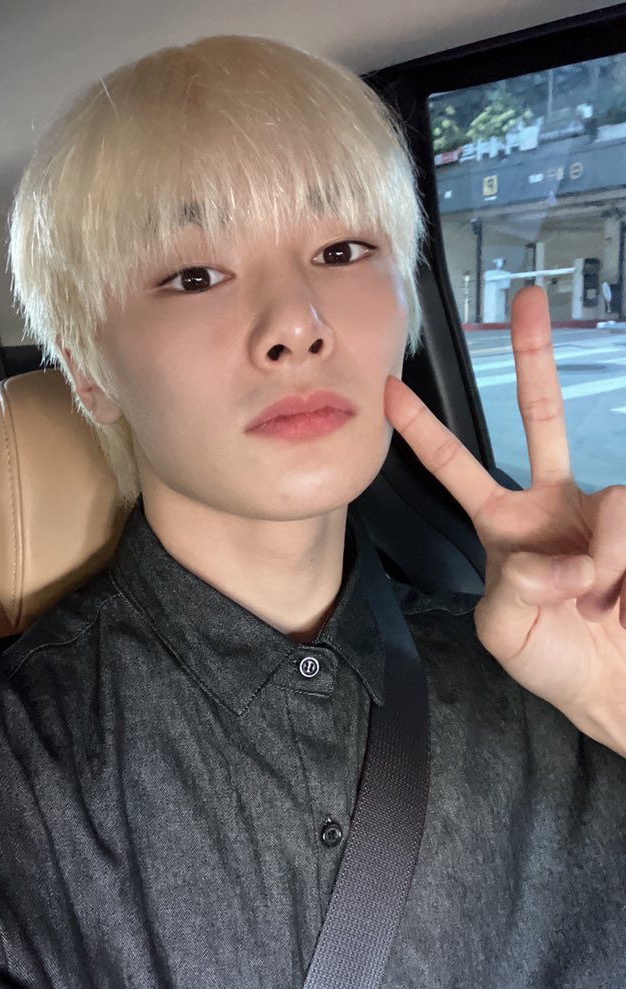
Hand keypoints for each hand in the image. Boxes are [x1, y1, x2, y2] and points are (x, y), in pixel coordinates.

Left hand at [385, 286, 625, 755]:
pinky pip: (625, 523)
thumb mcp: (505, 630)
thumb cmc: (553, 658)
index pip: (455, 466)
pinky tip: (619, 593)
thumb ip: (512, 589)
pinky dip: (618, 564)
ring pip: (605, 505)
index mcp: (503, 525)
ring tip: (598, 602)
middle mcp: (551, 505)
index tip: (390, 390)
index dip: (424, 430)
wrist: (614, 685)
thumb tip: (553, 558)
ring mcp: (600, 512)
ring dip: (596, 565)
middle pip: (540, 417)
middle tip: (527, 301)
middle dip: (534, 357)